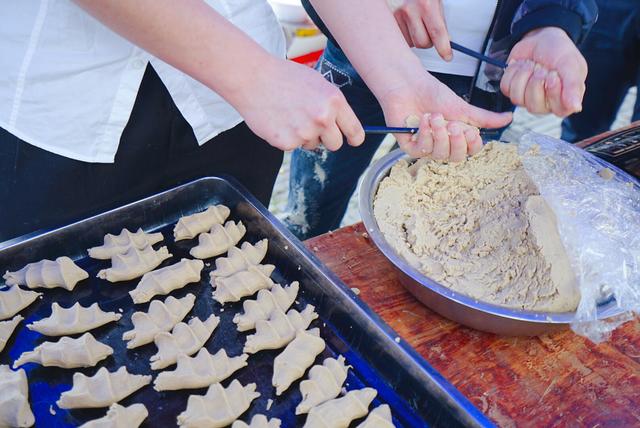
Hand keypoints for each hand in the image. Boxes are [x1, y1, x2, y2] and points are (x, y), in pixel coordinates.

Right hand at [236, 58, 364, 151]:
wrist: (252, 78)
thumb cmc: (284, 77)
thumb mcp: (317, 83)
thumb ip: (332, 104)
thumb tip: (342, 124)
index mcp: (334, 101)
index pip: (354, 130)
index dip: (354, 138)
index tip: (353, 141)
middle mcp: (323, 118)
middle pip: (335, 144)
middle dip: (327, 138)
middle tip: (311, 123)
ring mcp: (304, 132)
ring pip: (312, 145)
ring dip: (304, 136)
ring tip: (289, 115)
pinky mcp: (286, 142)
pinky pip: (293, 146)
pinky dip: (287, 137)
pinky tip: (278, 120)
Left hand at [378, 69, 511, 160]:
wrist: (408, 84)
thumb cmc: (432, 94)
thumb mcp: (462, 107)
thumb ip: (484, 117)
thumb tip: (509, 118)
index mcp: (456, 137)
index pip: (470, 151)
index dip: (472, 144)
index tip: (471, 131)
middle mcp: (442, 145)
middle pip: (456, 158)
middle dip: (456, 140)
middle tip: (453, 123)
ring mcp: (426, 147)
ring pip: (439, 155)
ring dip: (439, 134)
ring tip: (434, 116)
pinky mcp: (409, 146)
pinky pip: (421, 150)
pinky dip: (425, 134)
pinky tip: (423, 120)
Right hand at [390, 0, 451, 59]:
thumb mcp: (436, 4)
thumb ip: (440, 23)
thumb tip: (445, 43)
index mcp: (426, 5)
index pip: (437, 33)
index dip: (444, 48)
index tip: (447, 56)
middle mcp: (410, 11)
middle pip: (423, 43)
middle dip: (429, 42)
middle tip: (429, 33)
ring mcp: (397, 16)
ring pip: (412, 43)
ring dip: (416, 39)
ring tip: (416, 25)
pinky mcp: (389, 21)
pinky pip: (402, 40)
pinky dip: (407, 37)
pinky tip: (407, 26)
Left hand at [501, 27, 586, 116]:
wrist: (541, 38)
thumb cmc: (560, 52)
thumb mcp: (570, 64)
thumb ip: (573, 85)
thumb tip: (576, 107)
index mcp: (564, 101)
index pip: (558, 110)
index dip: (553, 92)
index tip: (554, 74)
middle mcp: (545, 104)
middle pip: (534, 107)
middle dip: (536, 82)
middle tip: (542, 67)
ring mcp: (526, 99)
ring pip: (517, 98)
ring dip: (524, 75)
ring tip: (532, 64)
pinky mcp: (512, 90)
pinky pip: (506, 88)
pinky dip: (513, 72)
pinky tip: (522, 64)